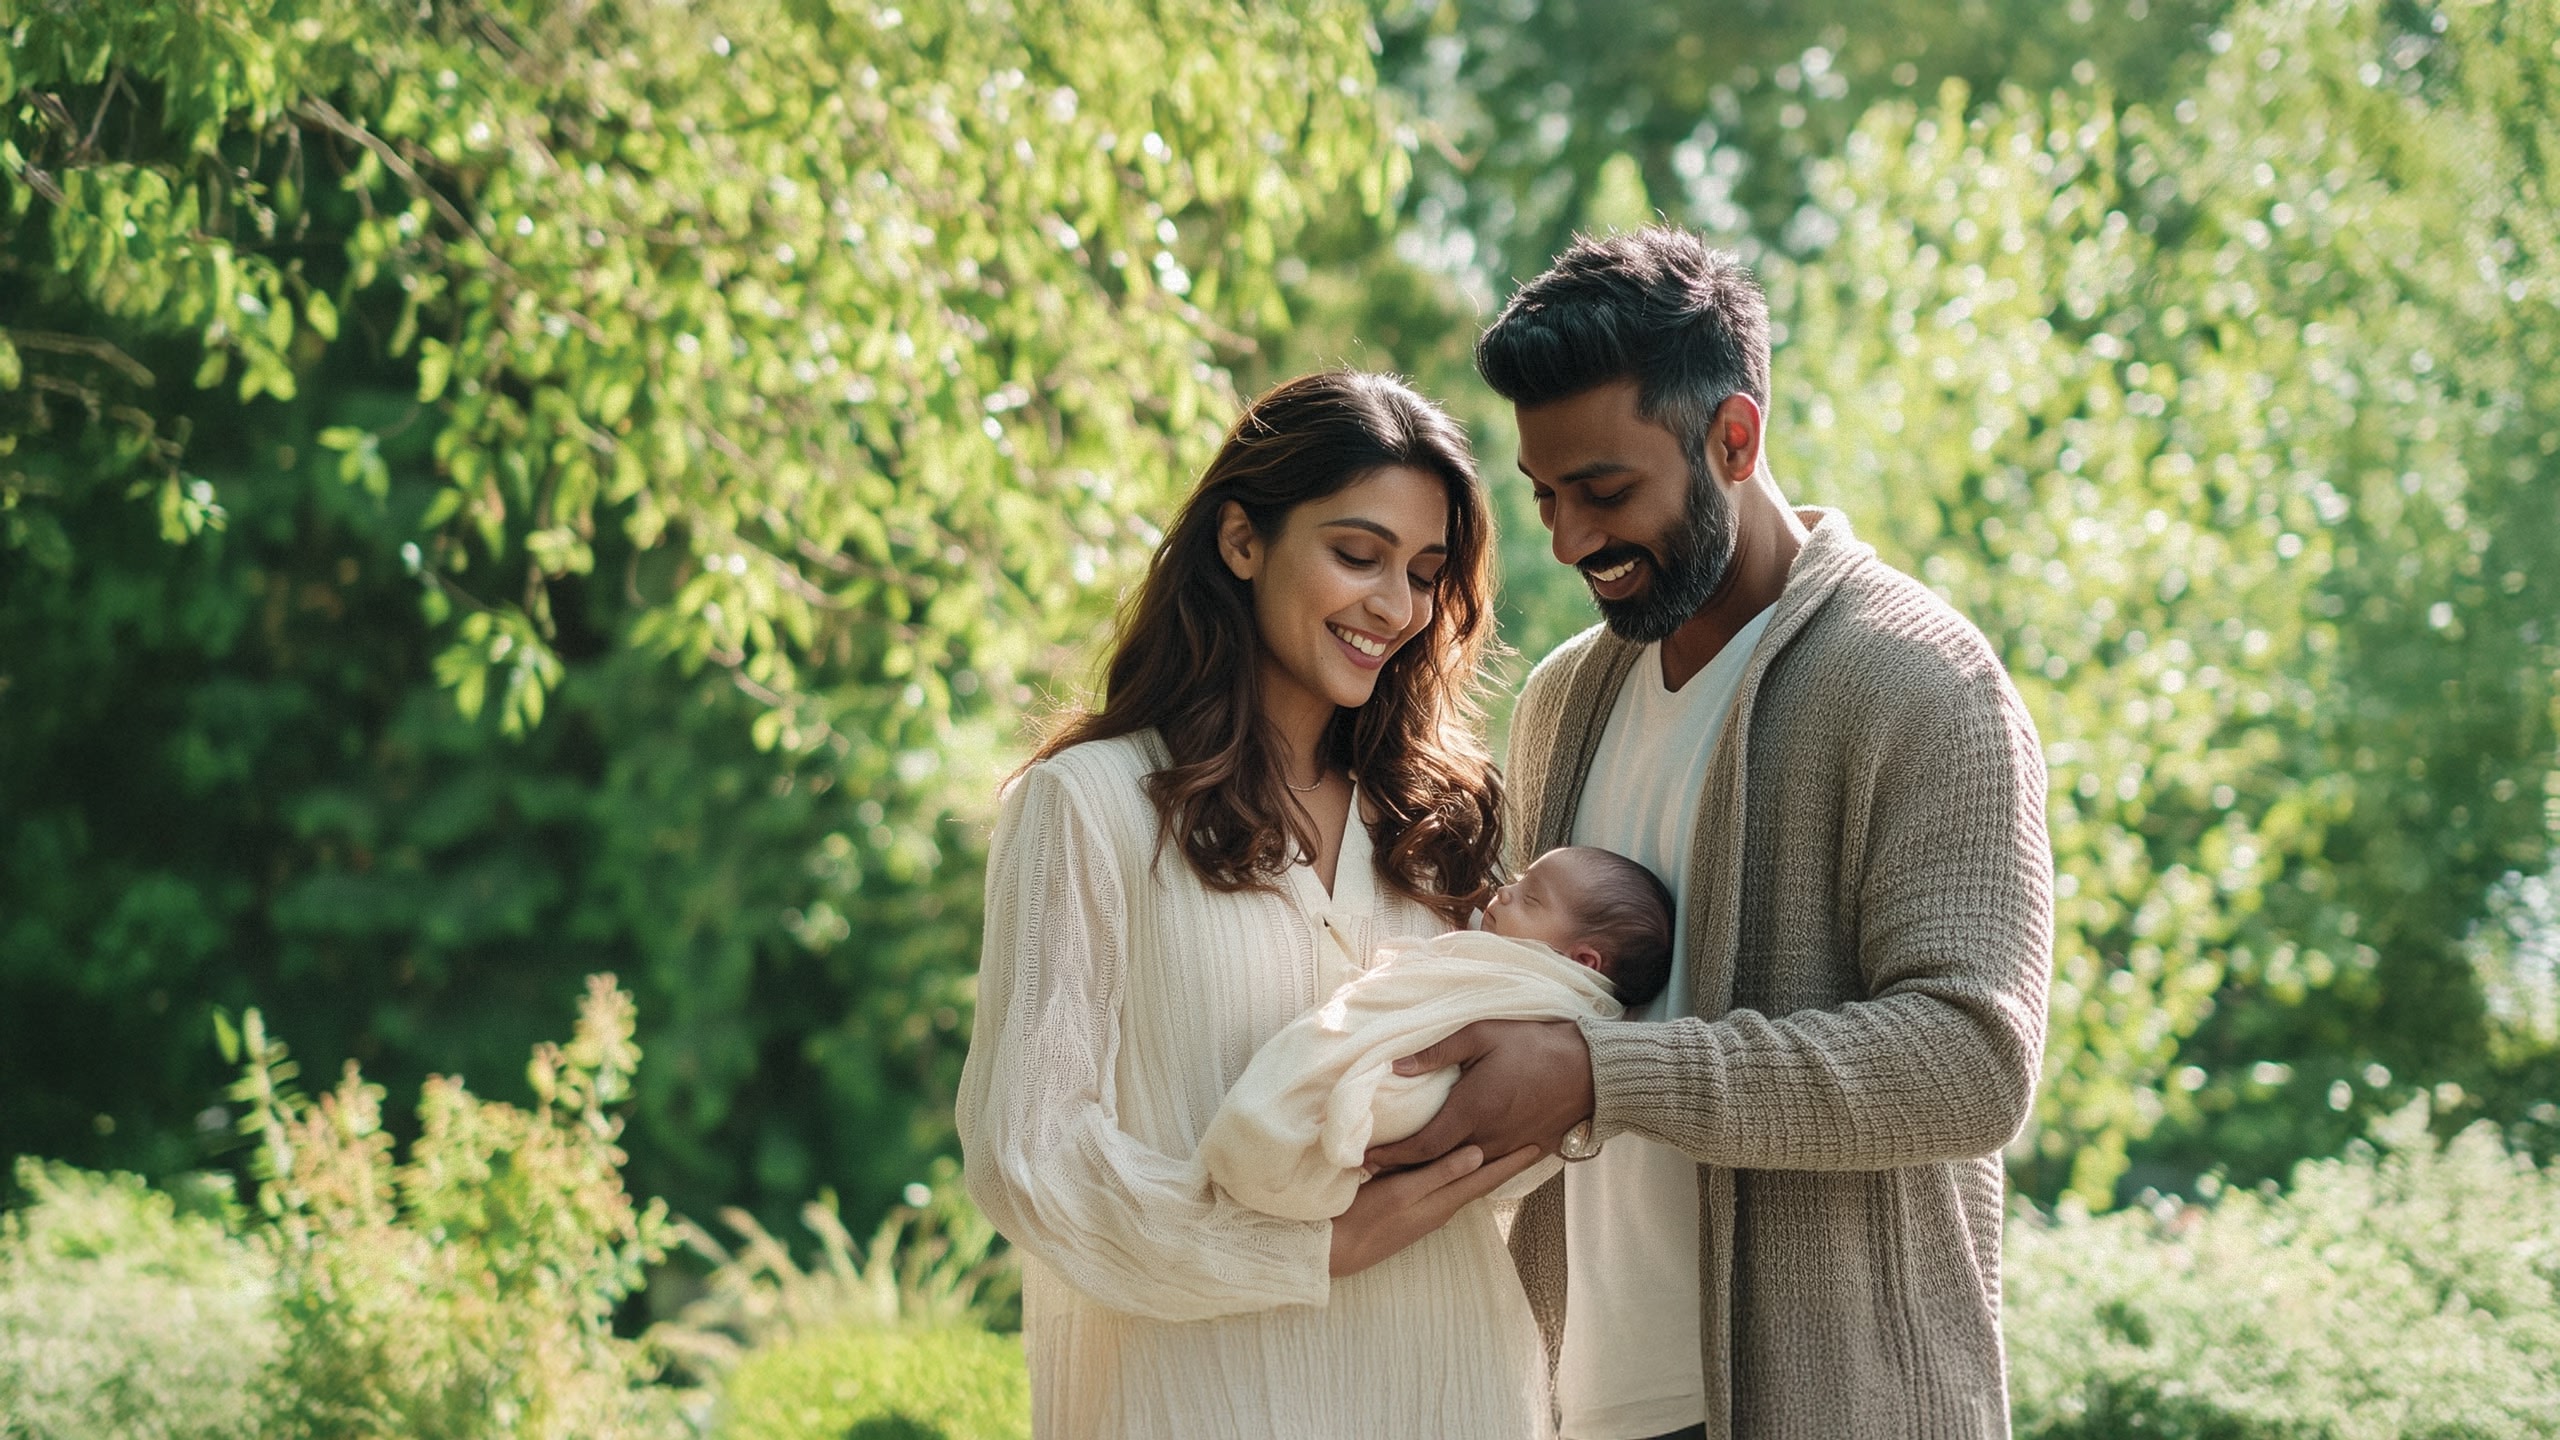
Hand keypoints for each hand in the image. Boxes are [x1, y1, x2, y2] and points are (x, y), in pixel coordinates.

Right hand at [1327, 1142, 1544, 1276]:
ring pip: (1463, 1186)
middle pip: (1479, 1182)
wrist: (1335, 1252)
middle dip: (1504, 1164)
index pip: (1485, 1178)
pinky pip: (1445, 1189)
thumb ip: (1439, 1174)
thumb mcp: (1401, 1192)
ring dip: (1484, 1169)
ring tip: (1500, 1151)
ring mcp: (1425, 1213)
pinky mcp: (1410, 1212)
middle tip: (1528, 1143)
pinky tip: (1456, 1167)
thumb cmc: (1363, 1218)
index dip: (1512, 1162)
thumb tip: (1479, 1154)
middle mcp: (1440, 1209)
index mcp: (1442, 1201)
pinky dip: (1459, 1175)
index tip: (1539, 1145)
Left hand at [1361, 1018, 1593, 1172]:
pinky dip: (1467, 1172)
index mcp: (1472, 1112)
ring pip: (1464, 1172)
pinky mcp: (1527, 1152)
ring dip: (1434, 1174)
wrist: (1590, 1070)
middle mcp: (1487, 1139)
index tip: (1365, 1159)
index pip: (1422, 1146)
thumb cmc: (1533, 1045)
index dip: (1391, 1156)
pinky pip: (1490, 1168)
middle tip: (1374, 1172)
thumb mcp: (1481, 1035)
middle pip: (1438, 1166)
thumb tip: (1395, 1066)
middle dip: (1405, 1171)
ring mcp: (1509, 1149)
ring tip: (1405, 1174)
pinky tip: (1453, 1168)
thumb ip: (1436, 1052)